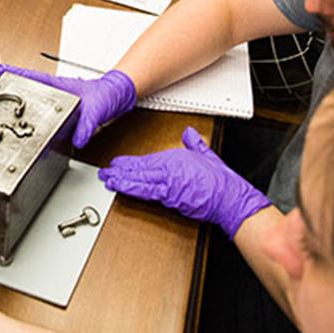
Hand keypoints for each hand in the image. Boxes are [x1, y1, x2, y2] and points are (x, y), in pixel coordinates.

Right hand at [0, 65, 135, 147]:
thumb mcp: (96, 110)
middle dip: (10, 86)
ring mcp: (59, 100)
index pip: (32, 77)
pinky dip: (36, 116)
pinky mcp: (63, 111)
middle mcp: (56, 91)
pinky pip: (45, 113)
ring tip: (5, 104)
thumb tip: (78, 138)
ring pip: (36, 99)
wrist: (119, 98)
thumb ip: (87, 125)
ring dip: (22, 100)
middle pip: (28, 87)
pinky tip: (30, 122)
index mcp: (59, 85)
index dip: (13, 74)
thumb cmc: (108, 95)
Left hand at [99, 126, 271, 238]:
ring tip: (108, 181)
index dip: (129, 162)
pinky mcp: (171, 198)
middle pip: (139, 170)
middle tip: (104, 172)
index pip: (146, 160)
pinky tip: (123, 191)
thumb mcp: (206, 155)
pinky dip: (133, 191)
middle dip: (119, 172)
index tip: (117, 163)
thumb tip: (189, 134)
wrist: (228, 197)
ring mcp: (168, 185)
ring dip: (122, 181)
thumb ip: (195, 143)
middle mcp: (169, 170)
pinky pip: (148, 193)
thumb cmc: (220, 180)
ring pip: (139, 181)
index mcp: (175, 159)